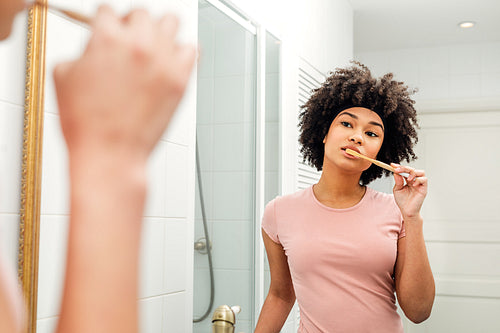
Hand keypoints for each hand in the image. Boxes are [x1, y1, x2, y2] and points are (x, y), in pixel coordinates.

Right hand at [54, 6, 195, 161]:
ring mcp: (163, 61)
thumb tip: (93, 49)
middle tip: (129, 41)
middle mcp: (139, 44)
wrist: (110, 153)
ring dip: (160, 31)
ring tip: (153, 47)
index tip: (109, 31)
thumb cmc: (87, 123)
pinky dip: (182, 52)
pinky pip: (192, 50)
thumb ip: (82, 52)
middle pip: (141, 13)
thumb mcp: (64, 77)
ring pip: (171, 22)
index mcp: (107, 38)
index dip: (105, 23)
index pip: (108, 11)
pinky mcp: (181, 79)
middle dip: (132, 25)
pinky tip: (172, 62)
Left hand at [391, 163, 426, 218]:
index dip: (399, 167)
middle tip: (397, 170)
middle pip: (412, 169)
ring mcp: (419, 184)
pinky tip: (413, 184)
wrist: (407, 211)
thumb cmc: (402, 201)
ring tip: (408, 179)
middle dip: (404, 168)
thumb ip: (398, 181)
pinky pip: (424, 180)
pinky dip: (418, 180)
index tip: (392, 165)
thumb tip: (396, 172)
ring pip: (420, 172)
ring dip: (413, 173)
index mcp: (407, 180)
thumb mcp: (397, 190)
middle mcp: (414, 181)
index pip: (405, 170)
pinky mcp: (424, 189)